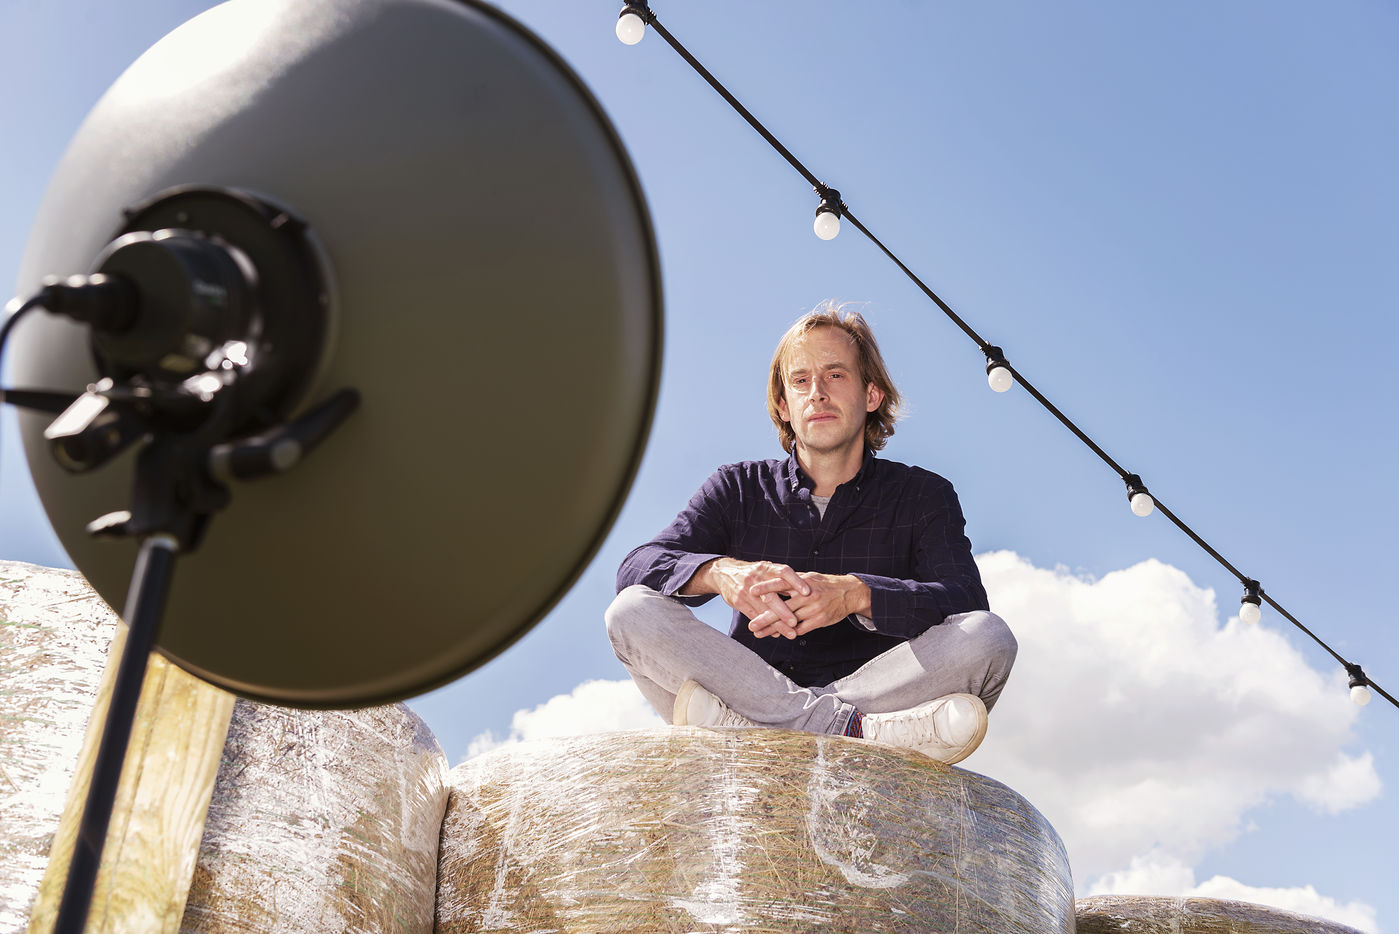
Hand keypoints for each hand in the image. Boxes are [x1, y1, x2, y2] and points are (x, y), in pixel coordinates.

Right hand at [688, 558, 810, 638]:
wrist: (724, 573)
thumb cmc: (753, 573)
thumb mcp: (766, 569)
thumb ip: (782, 579)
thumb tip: (805, 590)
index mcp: (766, 568)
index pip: (783, 572)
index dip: (796, 582)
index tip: (807, 592)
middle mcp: (756, 578)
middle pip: (771, 596)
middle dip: (784, 611)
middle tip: (796, 622)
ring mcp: (746, 590)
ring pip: (763, 610)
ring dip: (777, 624)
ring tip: (790, 633)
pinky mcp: (738, 601)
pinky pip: (753, 616)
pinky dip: (765, 626)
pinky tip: (775, 633)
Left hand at [747, 572, 870, 638]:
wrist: (849, 593)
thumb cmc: (825, 584)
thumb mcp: (809, 577)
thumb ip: (792, 581)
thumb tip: (772, 583)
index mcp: (803, 582)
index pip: (781, 583)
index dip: (766, 587)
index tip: (751, 591)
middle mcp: (807, 595)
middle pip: (782, 608)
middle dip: (765, 617)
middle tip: (751, 625)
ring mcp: (813, 609)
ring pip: (789, 621)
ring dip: (773, 629)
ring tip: (759, 633)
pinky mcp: (819, 620)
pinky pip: (801, 629)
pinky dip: (789, 632)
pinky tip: (777, 634)